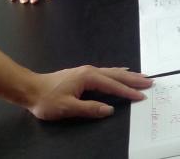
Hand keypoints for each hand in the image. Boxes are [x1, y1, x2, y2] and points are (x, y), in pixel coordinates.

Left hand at [25, 66, 151, 120]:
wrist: (30, 88)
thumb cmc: (47, 99)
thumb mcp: (67, 108)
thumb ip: (90, 108)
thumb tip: (109, 109)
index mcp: (88, 78)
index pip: (113, 85)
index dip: (127, 92)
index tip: (142, 96)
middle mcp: (90, 71)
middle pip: (116, 75)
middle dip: (133, 80)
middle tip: (150, 82)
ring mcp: (86, 71)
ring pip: (112, 72)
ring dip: (128, 75)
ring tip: (141, 77)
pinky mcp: (82, 74)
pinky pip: (106, 72)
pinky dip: (117, 73)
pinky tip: (121, 72)